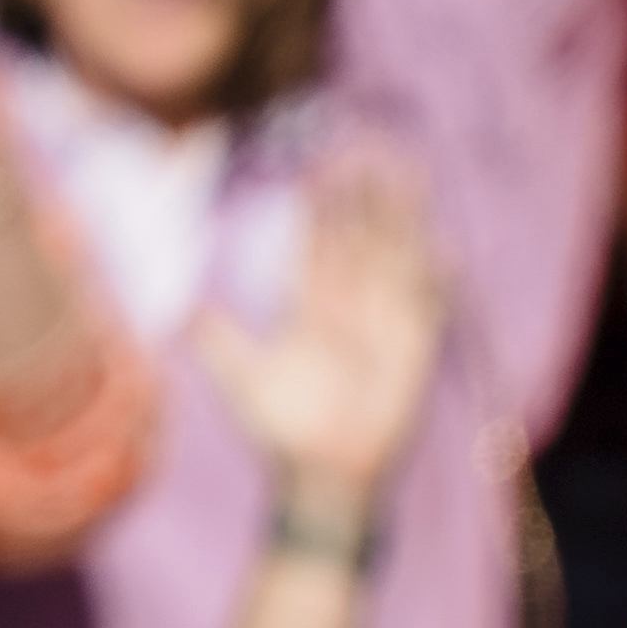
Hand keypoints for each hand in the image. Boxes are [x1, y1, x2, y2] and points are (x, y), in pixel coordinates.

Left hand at [203, 152, 449, 535]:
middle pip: (359, 241)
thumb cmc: (281, 431)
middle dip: (365, 199)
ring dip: (401, 224)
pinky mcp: (412, 354)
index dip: (320, 209)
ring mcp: (383, 329)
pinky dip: (435, 284)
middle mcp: (349, 311)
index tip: (319, 166)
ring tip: (408, 179)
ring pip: (393, 262)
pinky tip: (442, 250)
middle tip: (368, 151)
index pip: (317, 246)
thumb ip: (217, 337)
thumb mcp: (239, 379)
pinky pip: (427, 311)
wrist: (323, 476)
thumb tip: (184, 301)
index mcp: (309, 311)